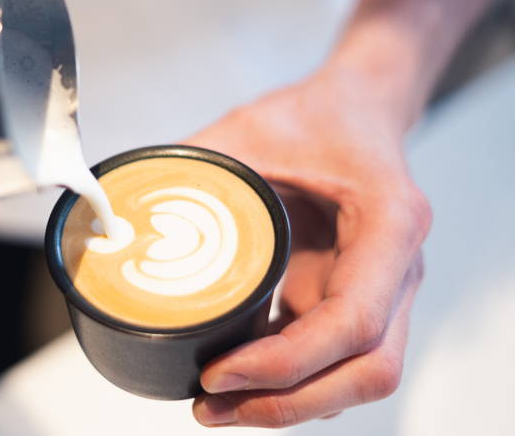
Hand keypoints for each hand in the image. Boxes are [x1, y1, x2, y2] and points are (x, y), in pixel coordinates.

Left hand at [185, 70, 430, 426]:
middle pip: (367, 370)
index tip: (218, 373)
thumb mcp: (247, 132)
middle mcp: (400, 266)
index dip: (286, 363)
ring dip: (291, 402)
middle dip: (289, 402)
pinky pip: (337, 360)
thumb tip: (114, 214)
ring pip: (357, 376)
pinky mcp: (359, 298)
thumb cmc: (313, 115)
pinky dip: (291, 381)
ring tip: (215, 406)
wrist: (357, 109)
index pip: (353, 322)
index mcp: (388, 222)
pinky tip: (238, 380)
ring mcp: (387, 289)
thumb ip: (187, 170)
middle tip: (211, 407)